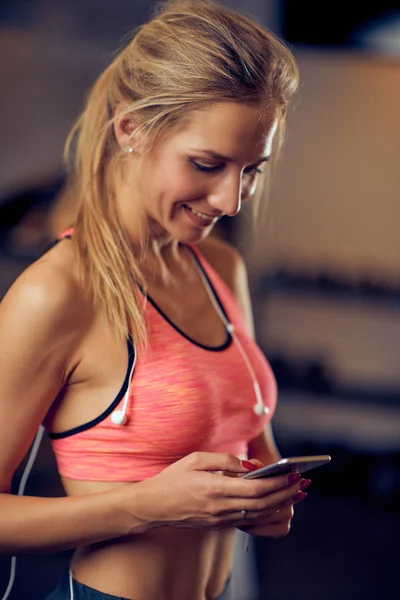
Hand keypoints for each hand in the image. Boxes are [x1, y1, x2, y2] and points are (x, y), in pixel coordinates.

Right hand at [129, 452, 306, 530]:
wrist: (153, 507)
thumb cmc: (172, 480)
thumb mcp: (196, 459)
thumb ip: (225, 460)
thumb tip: (250, 465)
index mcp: (216, 488)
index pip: (256, 488)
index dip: (278, 482)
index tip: (292, 474)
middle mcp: (221, 507)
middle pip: (263, 503)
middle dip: (285, 493)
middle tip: (302, 484)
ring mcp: (220, 519)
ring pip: (258, 514)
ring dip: (279, 504)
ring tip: (294, 493)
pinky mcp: (219, 524)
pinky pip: (248, 519)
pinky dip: (265, 511)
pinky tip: (274, 502)